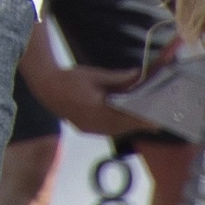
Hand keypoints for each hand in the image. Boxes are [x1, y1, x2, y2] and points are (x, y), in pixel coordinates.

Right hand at [27, 63, 157, 136]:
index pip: (127, 118)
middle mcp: (95, 124)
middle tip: (155, 122)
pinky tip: (122, 119)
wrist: (46, 88)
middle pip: (124, 127)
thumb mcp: (95, 75)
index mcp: (98, 110)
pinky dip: (117, 125)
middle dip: (139, 124)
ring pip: (116, 130)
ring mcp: (89, 129)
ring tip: (142, 121)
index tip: (158, 122)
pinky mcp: (86, 129)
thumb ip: (118, 78)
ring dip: (128, 125)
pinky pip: (107, 130)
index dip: (143, 121)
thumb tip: (139, 74)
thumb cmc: (69, 79)